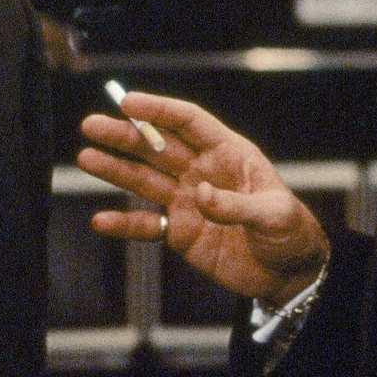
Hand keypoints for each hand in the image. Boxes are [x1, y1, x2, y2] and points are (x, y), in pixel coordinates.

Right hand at [77, 91, 326, 303]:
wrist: (289, 274)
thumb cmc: (291, 233)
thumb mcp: (275, 214)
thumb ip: (237, 205)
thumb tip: (200, 195)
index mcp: (228, 153)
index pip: (189, 122)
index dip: (159, 110)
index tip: (128, 103)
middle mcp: (202, 171)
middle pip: (157, 146)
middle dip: (125, 135)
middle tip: (91, 125)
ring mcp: (188, 201)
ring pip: (145, 180)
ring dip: (116, 170)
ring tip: (85, 158)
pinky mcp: (180, 232)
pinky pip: (147, 225)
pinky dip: (125, 224)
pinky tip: (101, 220)